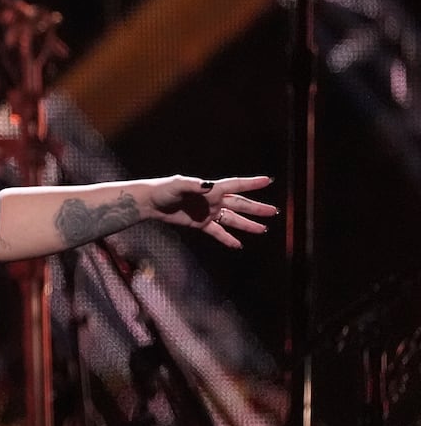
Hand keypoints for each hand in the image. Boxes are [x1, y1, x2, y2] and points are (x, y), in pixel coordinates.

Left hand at [146, 175, 276, 248]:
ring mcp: (208, 212)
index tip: (268, 181)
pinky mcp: (200, 224)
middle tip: (274, 211)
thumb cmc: (164, 190)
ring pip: (233, 219)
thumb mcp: (178, 185)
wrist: (151, 203)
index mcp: (211, 189)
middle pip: (240, 204)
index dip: (252, 183)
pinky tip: (238, 245)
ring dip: (247, 224)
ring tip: (263, 229)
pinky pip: (218, 232)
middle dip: (256, 208)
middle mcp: (213, 200)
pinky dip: (227, 238)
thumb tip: (209, 185)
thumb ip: (194, 185)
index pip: (236, 185)